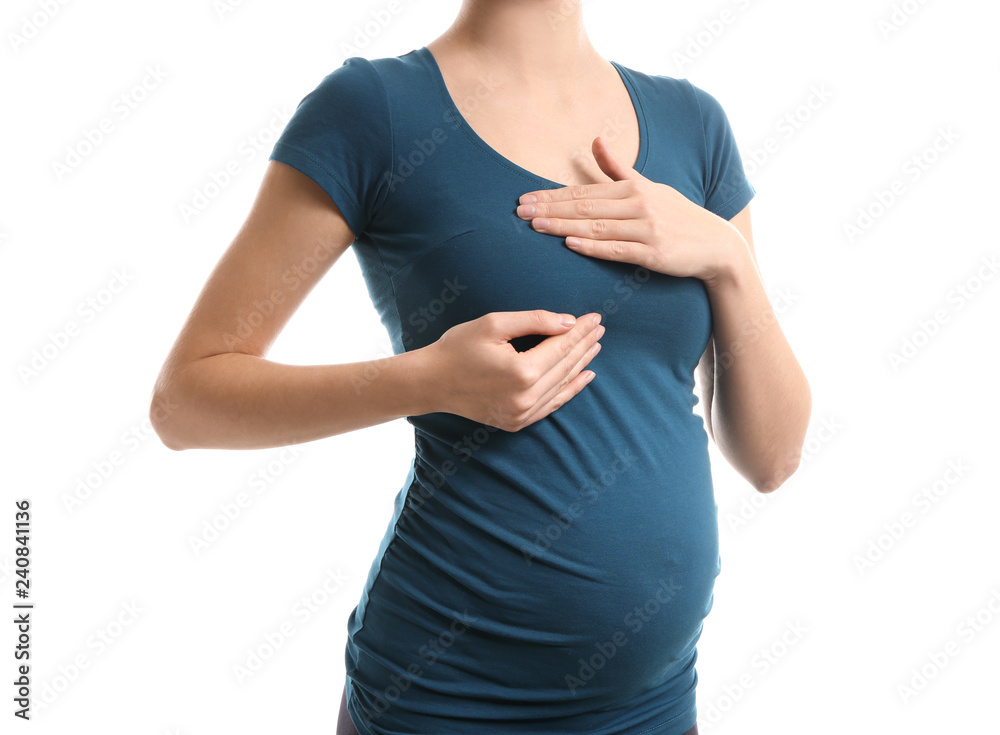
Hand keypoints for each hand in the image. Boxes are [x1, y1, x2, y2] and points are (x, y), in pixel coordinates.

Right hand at [425, 310, 604, 430]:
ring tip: (595, 347)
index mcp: (522, 372)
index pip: (561, 346)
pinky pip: (552, 405)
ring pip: (563, 386)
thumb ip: (535, 321)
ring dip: (581, 364)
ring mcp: (522, 414)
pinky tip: (584, 376)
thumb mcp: (494, 324)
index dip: (580, 330)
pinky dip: (570, 389)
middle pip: (566, 366)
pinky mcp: (517, 422)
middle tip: (600, 328)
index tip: (595, 317)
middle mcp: (526, 397)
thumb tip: (569, 322)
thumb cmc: (458, 348)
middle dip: (584, 344)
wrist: (431, 383)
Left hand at [515, 136, 742, 283]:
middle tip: (519, 211)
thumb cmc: (678, 216)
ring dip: (563, 226)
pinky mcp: (653, 253)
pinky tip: (570, 243)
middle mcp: (638, 205)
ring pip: (597, 227)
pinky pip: (617, 250)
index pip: (583, 192)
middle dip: (549, 209)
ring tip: (535, 226)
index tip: (524, 198)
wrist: (716, 245)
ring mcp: (646, 229)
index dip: (552, 195)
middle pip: (585, 207)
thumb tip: (595, 140)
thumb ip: (618, 168)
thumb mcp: (649, 186)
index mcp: (633, 188)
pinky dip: (593, 246)